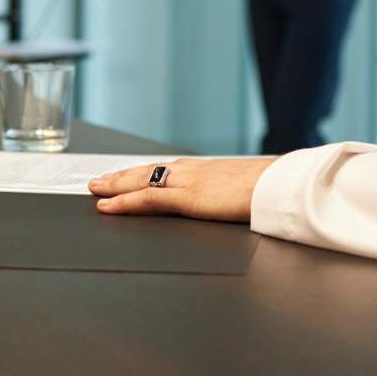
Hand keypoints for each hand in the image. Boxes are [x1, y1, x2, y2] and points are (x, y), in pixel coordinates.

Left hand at [88, 156, 276, 220]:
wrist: (280, 184)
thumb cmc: (270, 187)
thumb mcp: (247, 187)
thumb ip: (231, 191)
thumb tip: (232, 197)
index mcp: (206, 168)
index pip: (166, 169)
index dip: (143, 172)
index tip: (127, 174)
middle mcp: (191, 170)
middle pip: (147, 171)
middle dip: (121, 176)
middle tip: (99, 181)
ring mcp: (187, 182)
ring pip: (140, 181)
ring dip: (115, 185)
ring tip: (96, 189)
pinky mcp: (186, 198)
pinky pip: (146, 199)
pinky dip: (123, 202)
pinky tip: (106, 206)